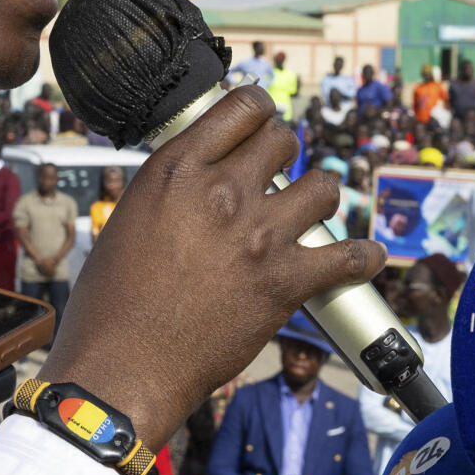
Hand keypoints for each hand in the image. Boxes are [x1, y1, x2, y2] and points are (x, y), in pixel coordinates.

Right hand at [45, 87, 383, 446]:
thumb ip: (171, 192)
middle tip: (278, 175)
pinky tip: (363, 257)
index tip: (260, 125)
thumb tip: (196, 185)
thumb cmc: (111, 304)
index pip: (241, 107)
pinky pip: (350, 257)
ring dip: (320, 195)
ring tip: (311, 210)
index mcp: (176, 170)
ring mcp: (258, 235)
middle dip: (284, 153)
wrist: (124, 367)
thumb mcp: (128, 220)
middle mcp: (221, 191)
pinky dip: (362, 257)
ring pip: (323, 186)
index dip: (257, 113)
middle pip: (284, 139)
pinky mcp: (286, 282)